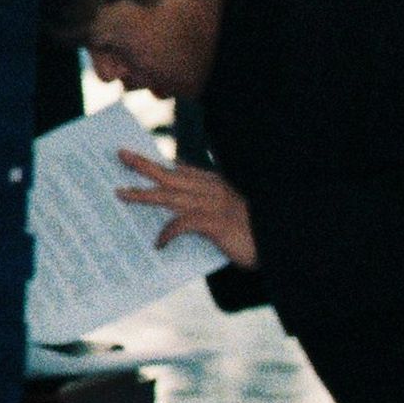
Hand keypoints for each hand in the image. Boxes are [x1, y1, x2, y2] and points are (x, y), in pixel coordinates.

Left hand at [115, 150, 255, 270]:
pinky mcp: (216, 223)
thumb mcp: (230, 217)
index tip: (142, 157)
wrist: (282, 248)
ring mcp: (214, 205)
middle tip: (121, 154)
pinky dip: (168, 232)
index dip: (163, 164)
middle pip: (171, 175)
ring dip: (143, 194)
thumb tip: (177, 219)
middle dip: (144, 165)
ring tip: (121, 194)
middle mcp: (214, 190)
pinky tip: (158, 243)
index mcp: (218, 186)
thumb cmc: (255, 236)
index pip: (186, 170)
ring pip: (171, 195)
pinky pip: (183, 223)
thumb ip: (206, 212)